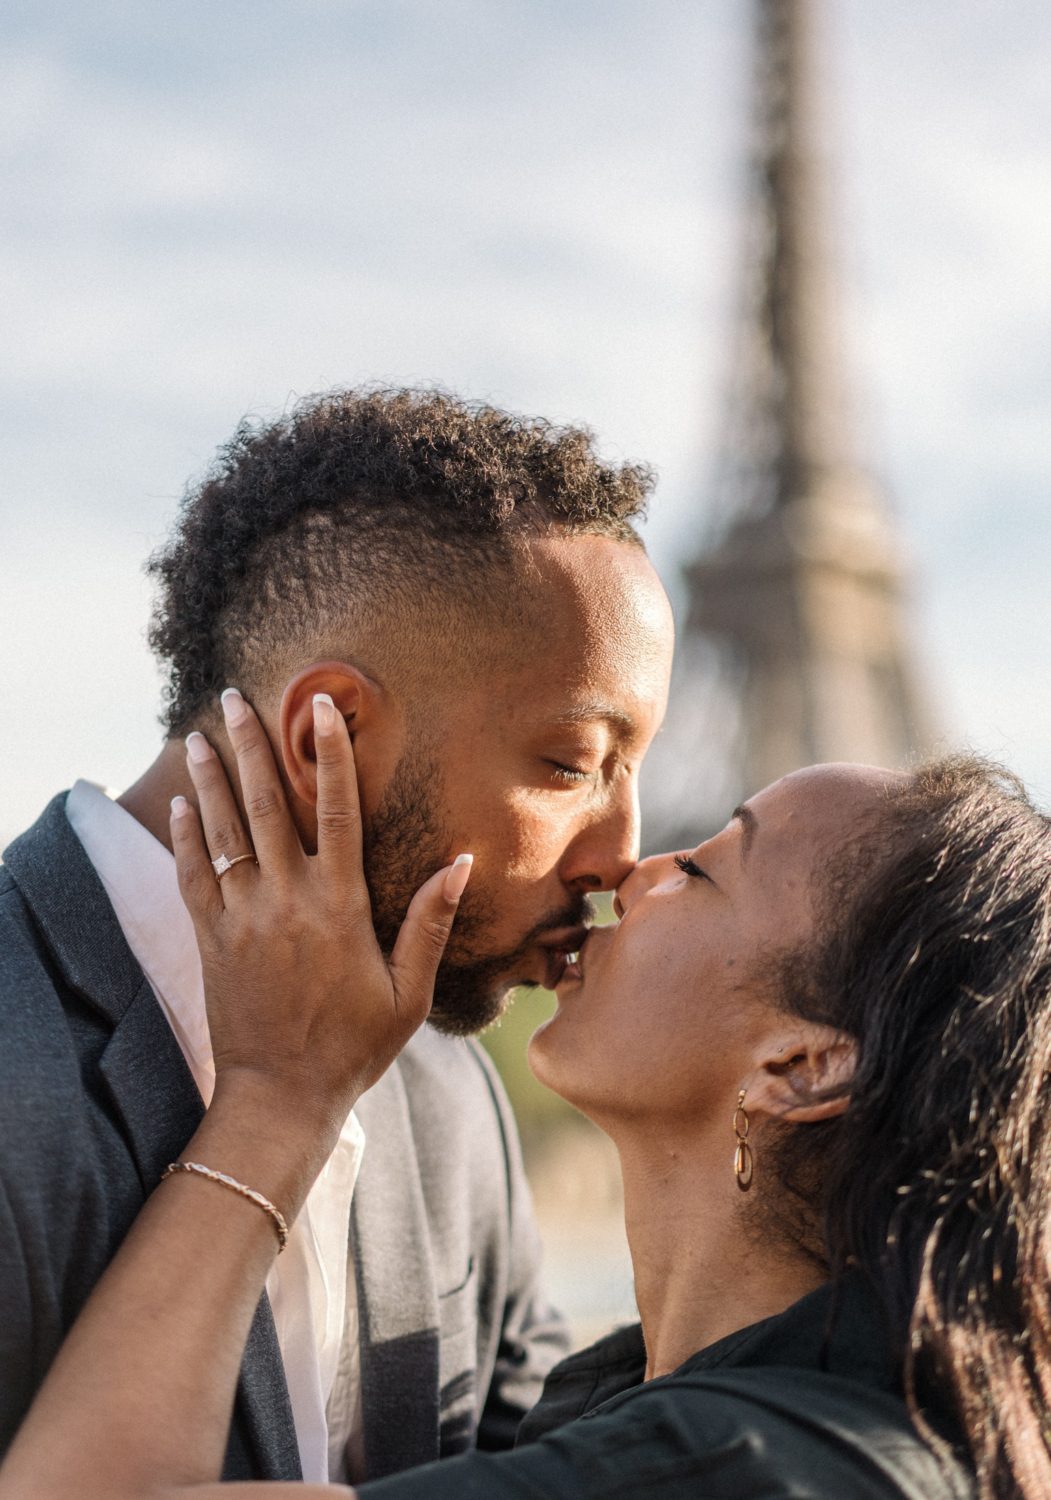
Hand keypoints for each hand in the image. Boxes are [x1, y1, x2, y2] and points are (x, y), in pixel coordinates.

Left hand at [171, 689, 471, 1154]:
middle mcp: (286, 900)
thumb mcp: (408, 992)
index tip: (320, 707)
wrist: (281, 1096)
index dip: (330, 754)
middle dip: (250, 745)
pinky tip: (181, 804)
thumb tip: (460, 862)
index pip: (337, 810)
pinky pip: (195, 875)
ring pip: (223, 831)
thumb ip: (429, 923)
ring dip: (209, 778)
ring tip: (196, 733)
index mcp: (339, 905)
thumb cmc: (354, 1047)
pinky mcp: (211, 940)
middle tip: (233, 697)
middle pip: (266, 804)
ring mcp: (242, 918)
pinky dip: (187, 836)